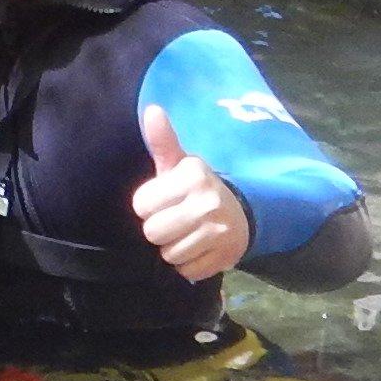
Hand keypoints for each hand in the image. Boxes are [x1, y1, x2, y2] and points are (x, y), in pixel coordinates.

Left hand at [132, 107, 251, 278]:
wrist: (240, 215)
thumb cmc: (197, 189)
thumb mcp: (179, 164)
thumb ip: (162, 141)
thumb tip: (152, 110)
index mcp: (192, 175)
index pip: (141, 204)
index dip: (148, 206)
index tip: (165, 201)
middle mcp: (207, 200)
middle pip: (152, 232)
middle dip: (159, 230)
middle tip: (175, 220)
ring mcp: (218, 230)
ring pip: (169, 254)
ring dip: (173, 249)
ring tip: (187, 234)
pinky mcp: (224, 256)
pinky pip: (187, 271)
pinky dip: (189, 265)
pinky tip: (199, 249)